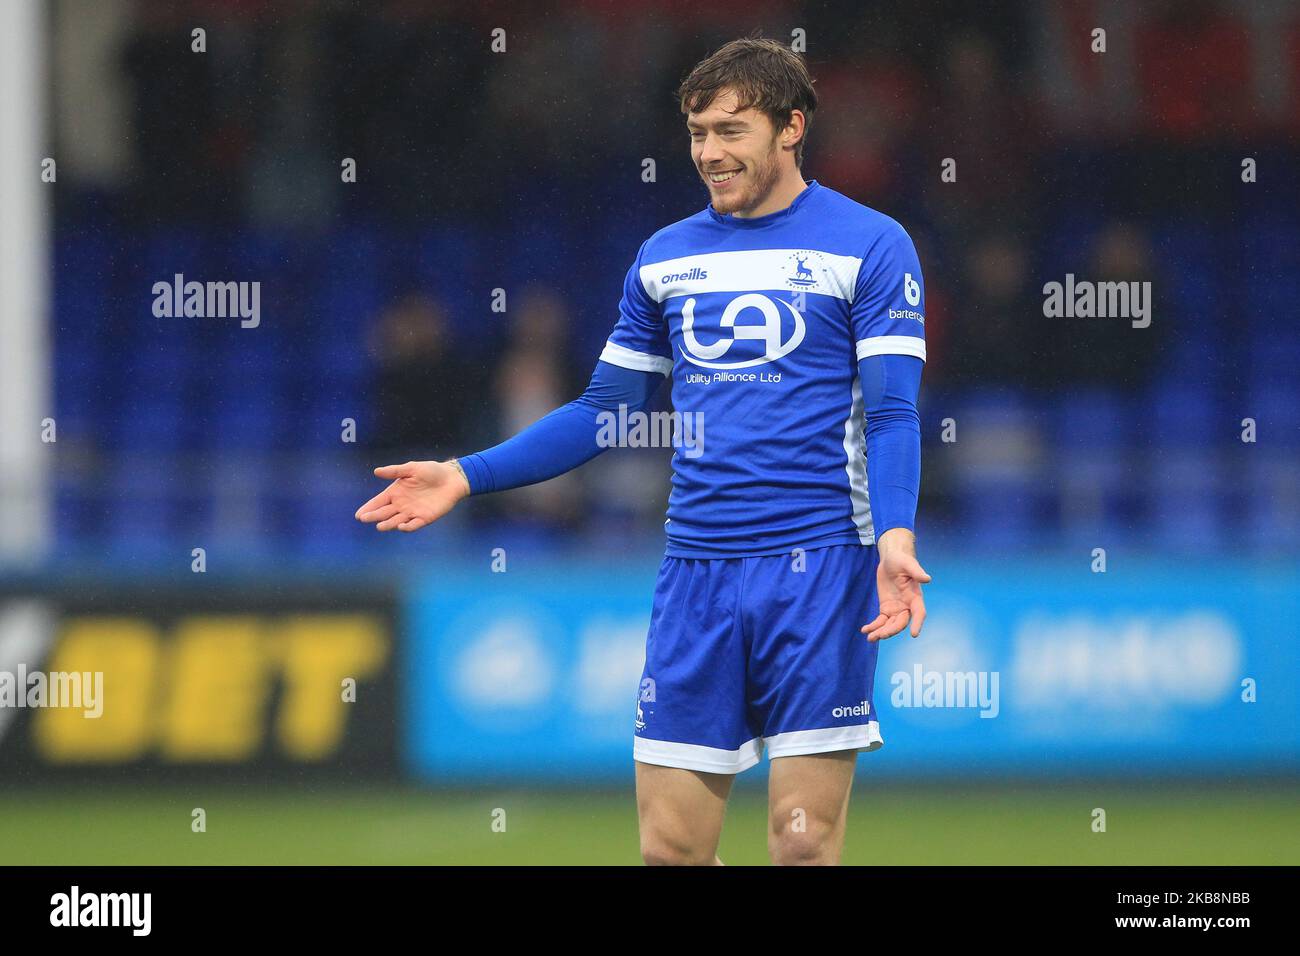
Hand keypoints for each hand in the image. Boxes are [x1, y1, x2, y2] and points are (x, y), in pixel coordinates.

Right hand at [354, 460, 469, 532]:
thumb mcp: (412, 468)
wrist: (452, 478)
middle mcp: (401, 504)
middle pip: (384, 513)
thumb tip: (376, 471)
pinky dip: (407, 527)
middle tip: (365, 518)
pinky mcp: (425, 518)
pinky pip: (414, 525)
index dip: (369, 508)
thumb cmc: (431, 471)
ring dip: (388, 524)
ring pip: (396, 521)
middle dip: (374, 516)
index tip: (359, 515)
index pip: (378, 502)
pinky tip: (401, 526)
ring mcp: (412, 512)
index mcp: (396, 492)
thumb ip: (395, 471)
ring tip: (380, 526)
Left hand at [861, 528, 930, 641]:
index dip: (918, 623)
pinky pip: (881, 621)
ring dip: (881, 632)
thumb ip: (916, 572)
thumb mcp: (908, 563)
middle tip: (881, 635)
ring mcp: (896, 609)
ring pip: (890, 625)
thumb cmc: (902, 560)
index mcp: (915, 597)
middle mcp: (907, 606)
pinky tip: (865, 630)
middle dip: (892, 630)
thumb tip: (927, 579)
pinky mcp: (886, 608)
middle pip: (901, 622)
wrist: (890, 560)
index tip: (914, 634)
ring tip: (870, 638)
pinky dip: (874, 627)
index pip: (919, 613)